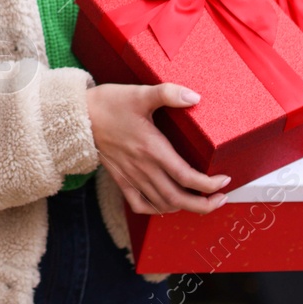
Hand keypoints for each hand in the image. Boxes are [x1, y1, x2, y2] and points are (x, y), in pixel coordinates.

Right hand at [86, 82, 230, 215]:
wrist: (77, 117)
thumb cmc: (109, 104)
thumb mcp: (140, 93)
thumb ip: (168, 94)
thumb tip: (194, 96)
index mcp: (152, 149)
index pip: (187, 177)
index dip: (209, 184)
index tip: (225, 180)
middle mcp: (143, 168)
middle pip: (178, 198)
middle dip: (204, 204)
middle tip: (221, 198)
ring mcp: (131, 177)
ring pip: (162, 205)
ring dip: (185, 208)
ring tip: (200, 201)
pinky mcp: (121, 179)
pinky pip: (140, 205)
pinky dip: (157, 210)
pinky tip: (167, 204)